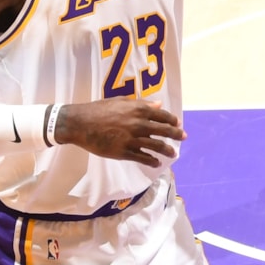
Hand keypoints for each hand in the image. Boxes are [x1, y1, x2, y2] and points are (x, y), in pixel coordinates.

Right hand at [48, 96, 185, 164]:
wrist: (80, 123)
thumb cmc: (99, 109)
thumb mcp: (121, 101)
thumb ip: (141, 103)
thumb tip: (158, 105)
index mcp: (138, 109)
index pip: (162, 115)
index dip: (173, 120)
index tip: (178, 124)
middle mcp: (138, 124)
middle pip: (164, 131)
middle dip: (176, 135)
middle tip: (183, 137)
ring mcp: (132, 139)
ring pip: (156, 146)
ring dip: (167, 150)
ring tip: (173, 154)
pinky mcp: (124, 152)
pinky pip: (143, 158)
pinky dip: (152, 161)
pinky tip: (156, 162)